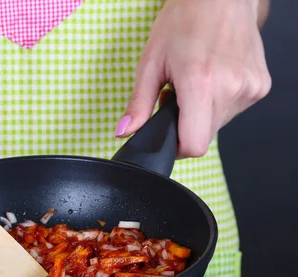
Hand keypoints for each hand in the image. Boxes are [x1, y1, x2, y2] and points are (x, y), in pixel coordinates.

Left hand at [115, 0, 270, 158]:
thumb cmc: (184, 21)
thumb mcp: (151, 62)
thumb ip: (138, 103)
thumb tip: (124, 131)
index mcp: (202, 84)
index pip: (193, 145)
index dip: (175, 146)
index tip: (166, 133)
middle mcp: (231, 89)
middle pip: (204, 136)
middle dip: (185, 124)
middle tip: (177, 94)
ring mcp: (250, 88)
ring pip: (218, 124)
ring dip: (202, 112)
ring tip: (195, 81)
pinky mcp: (261, 86)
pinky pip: (233, 110)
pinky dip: (219, 101)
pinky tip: (212, 77)